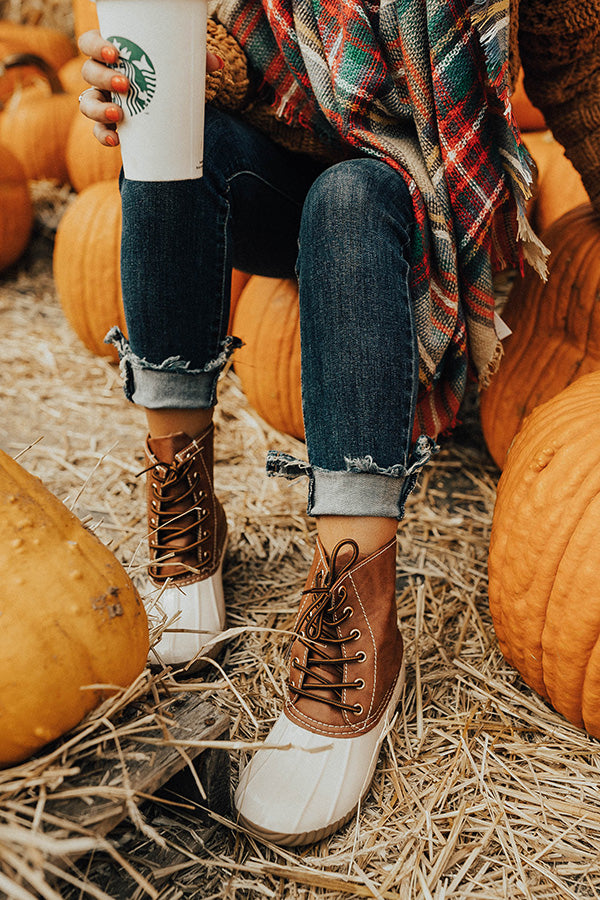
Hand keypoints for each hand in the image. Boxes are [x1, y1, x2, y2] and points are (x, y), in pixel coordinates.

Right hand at [78, 29, 224, 147]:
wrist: (166, 106)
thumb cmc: (166, 75)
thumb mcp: (178, 65)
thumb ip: (194, 60)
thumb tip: (218, 64)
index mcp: (111, 54)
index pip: (90, 43)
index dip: (96, 46)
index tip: (115, 54)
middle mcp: (101, 76)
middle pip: (88, 72)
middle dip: (103, 78)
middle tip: (126, 84)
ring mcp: (102, 100)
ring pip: (87, 102)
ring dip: (99, 109)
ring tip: (119, 114)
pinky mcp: (109, 123)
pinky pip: (98, 130)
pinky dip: (103, 135)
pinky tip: (115, 139)